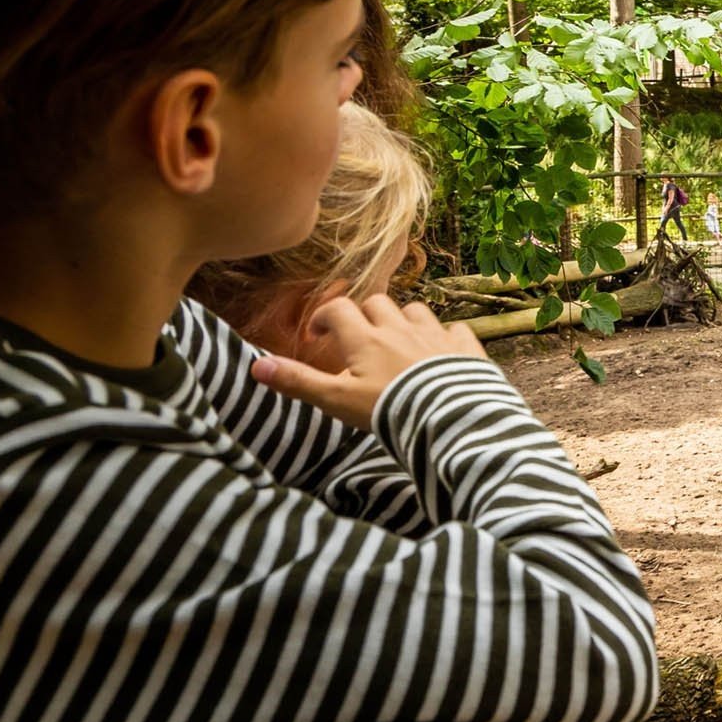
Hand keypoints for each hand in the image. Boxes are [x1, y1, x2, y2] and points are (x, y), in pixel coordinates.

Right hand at [251, 295, 485, 426]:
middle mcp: (400, 328)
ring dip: (404, 320)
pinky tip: (442, 349)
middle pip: (378, 304)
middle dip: (364, 315)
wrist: (447, 417)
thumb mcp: (336, 400)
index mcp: (366, 339)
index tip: (318, 335)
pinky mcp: (464, 347)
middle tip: (357, 339)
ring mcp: (435, 335)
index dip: (325, 317)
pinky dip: (446, 335)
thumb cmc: (387, 410)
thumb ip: (299, 382)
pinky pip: (455, 329)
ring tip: (397, 341)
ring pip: (416, 311)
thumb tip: (257, 366)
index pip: (339, 310)